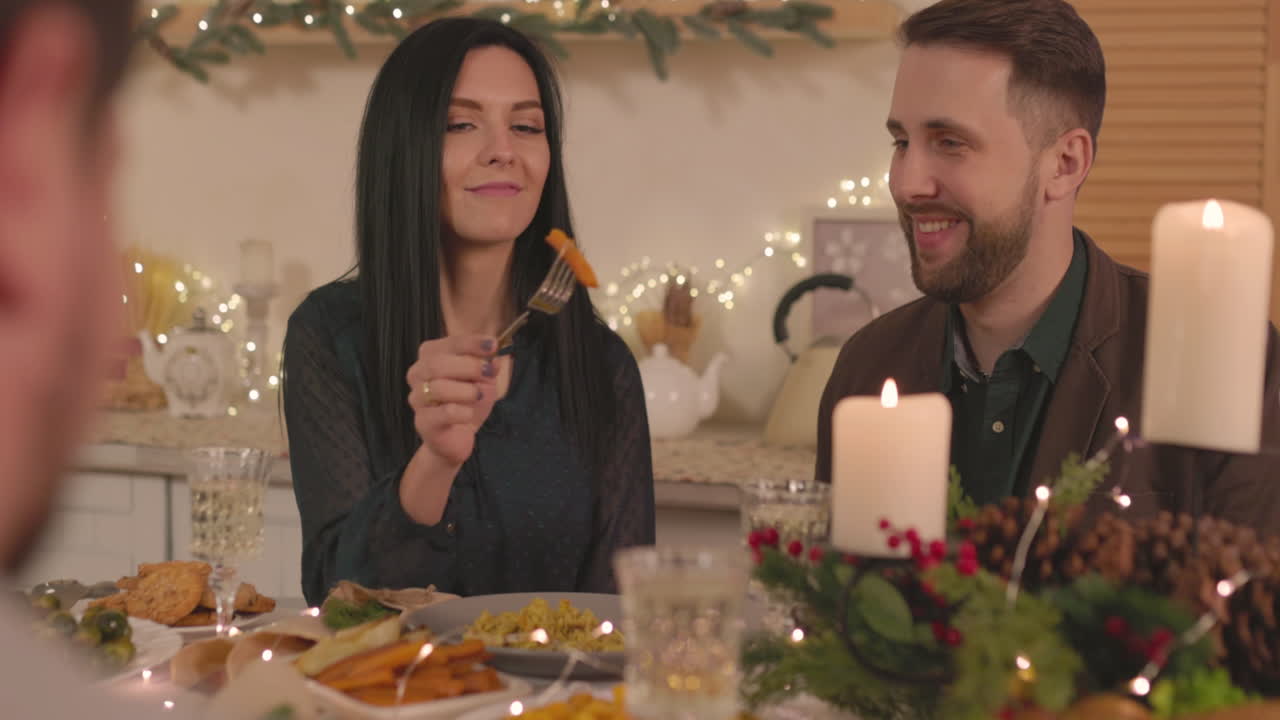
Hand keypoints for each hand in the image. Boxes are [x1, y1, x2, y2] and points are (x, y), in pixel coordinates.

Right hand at [405, 334, 500, 465]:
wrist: (457, 436)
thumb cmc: (467, 402)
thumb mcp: (482, 379)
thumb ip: (487, 365)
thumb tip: (493, 356)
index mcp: (430, 357)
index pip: (448, 344)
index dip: (471, 343)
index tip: (493, 344)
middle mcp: (418, 375)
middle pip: (436, 363)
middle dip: (468, 366)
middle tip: (488, 373)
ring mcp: (417, 399)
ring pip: (438, 388)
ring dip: (465, 390)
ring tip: (479, 395)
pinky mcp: (423, 422)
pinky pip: (443, 412)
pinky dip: (462, 412)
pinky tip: (469, 414)